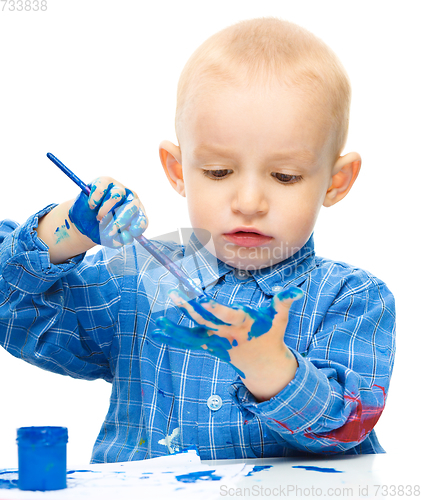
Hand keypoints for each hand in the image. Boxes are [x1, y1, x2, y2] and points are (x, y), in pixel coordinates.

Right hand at [68, 176, 147, 246]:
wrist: (83, 220)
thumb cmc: (100, 229)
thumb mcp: (108, 238)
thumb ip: (119, 240)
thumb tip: (126, 238)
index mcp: (136, 214)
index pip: (142, 219)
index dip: (139, 225)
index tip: (132, 232)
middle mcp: (130, 200)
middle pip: (131, 207)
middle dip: (119, 222)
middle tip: (109, 232)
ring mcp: (118, 188)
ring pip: (116, 196)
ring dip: (105, 211)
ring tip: (98, 218)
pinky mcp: (104, 181)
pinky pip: (101, 190)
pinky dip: (95, 200)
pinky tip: (92, 206)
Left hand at [152, 286, 303, 385]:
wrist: (263, 364)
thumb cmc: (270, 334)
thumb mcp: (279, 317)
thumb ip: (285, 302)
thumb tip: (297, 291)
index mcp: (243, 324)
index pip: (226, 315)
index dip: (214, 308)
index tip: (201, 299)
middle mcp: (227, 334)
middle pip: (205, 320)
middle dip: (189, 308)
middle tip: (174, 294)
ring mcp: (216, 342)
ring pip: (193, 334)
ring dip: (175, 327)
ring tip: (158, 322)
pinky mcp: (209, 346)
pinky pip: (188, 342)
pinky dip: (172, 337)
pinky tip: (157, 332)